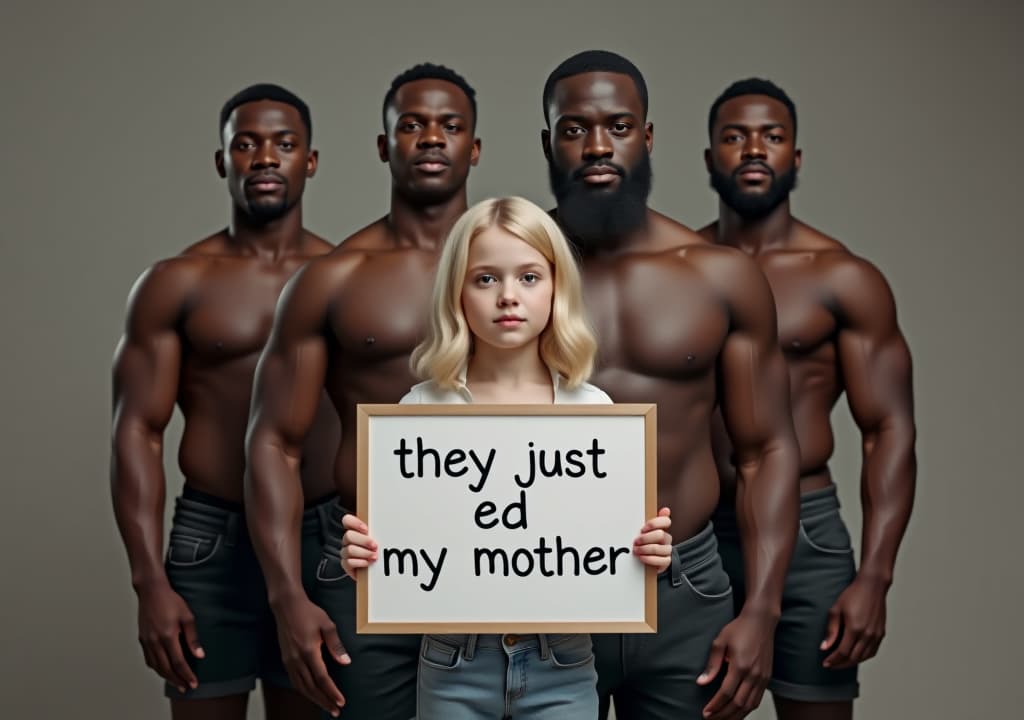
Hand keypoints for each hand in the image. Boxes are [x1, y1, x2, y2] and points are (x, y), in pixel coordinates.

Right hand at [136, 580, 203, 692]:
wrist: (151, 591)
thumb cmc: (171, 601)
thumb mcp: (187, 617)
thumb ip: (193, 638)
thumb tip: (199, 655)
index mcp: (167, 636)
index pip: (178, 662)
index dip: (186, 675)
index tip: (193, 683)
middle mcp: (155, 641)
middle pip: (166, 668)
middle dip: (177, 680)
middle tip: (186, 687)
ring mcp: (146, 641)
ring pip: (156, 666)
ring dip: (166, 676)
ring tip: (177, 682)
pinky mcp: (142, 639)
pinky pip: (149, 659)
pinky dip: (157, 668)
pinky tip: (163, 669)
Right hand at [272, 594, 349, 716]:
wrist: (287, 606)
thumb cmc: (309, 612)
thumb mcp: (327, 624)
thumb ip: (336, 645)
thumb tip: (346, 662)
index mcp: (309, 651)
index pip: (322, 678)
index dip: (331, 692)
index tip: (341, 702)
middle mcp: (297, 659)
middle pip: (310, 687)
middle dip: (323, 701)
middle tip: (335, 711)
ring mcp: (289, 660)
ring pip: (301, 687)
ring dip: (313, 698)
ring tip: (325, 705)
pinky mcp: (285, 659)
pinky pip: (294, 681)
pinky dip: (303, 690)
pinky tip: (311, 693)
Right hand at [340, 513, 377, 578]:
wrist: (379, 569)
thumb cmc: (381, 550)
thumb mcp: (382, 537)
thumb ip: (382, 530)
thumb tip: (392, 521)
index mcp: (355, 530)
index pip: (347, 520)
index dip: (355, 523)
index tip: (366, 529)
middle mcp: (349, 540)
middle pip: (348, 535)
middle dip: (363, 541)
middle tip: (375, 546)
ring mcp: (346, 552)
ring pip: (349, 550)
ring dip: (364, 553)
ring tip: (375, 556)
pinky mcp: (347, 565)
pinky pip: (348, 562)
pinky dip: (360, 563)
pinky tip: (368, 563)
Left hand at [633, 507, 671, 572]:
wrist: (645, 561)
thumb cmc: (643, 543)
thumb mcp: (644, 531)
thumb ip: (651, 521)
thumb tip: (666, 510)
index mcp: (661, 528)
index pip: (666, 521)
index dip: (654, 524)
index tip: (643, 528)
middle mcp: (666, 538)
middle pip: (661, 535)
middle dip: (646, 538)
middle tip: (636, 541)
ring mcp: (667, 550)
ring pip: (659, 548)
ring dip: (645, 549)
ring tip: (636, 550)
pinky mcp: (666, 561)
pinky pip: (661, 560)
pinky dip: (650, 559)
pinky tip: (642, 557)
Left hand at [698, 610, 775, 718]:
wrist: (761, 621)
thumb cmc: (739, 629)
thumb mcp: (720, 642)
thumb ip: (712, 664)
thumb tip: (701, 682)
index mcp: (740, 665)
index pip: (726, 693)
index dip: (715, 705)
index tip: (706, 712)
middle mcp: (753, 674)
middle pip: (738, 704)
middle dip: (723, 715)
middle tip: (711, 719)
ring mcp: (762, 677)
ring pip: (749, 705)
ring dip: (735, 716)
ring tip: (722, 719)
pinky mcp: (767, 678)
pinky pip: (757, 700)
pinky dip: (747, 709)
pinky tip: (738, 712)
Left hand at [821, 574, 888, 668]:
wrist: (872, 586)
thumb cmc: (852, 595)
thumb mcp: (836, 610)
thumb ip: (831, 630)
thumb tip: (824, 647)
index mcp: (854, 628)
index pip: (843, 652)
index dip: (833, 660)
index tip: (825, 663)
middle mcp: (867, 634)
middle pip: (853, 658)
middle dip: (841, 664)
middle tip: (831, 665)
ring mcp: (876, 635)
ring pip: (864, 657)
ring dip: (851, 662)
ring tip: (841, 662)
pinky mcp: (881, 633)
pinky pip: (872, 652)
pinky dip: (863, 657)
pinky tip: (855, 656)